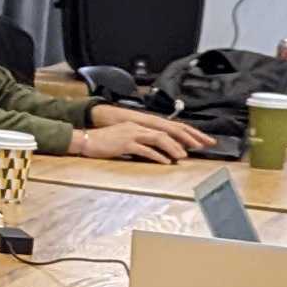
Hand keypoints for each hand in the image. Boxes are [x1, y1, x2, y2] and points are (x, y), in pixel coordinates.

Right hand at [70, 112, 197, 164]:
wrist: (86, 140)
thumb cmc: (104, 142)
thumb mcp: (125, 138)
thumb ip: (141, 142)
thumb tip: (156, 151)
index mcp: (139, 125)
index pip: (167, 127)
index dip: (184, 133)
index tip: (199, 140)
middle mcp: (138, 127)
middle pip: (167, 131)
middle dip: (186, 138)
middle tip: (200, 146)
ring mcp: (132, 134)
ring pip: (159, 139)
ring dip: (173, 148)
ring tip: (183, 156)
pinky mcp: (126, 143)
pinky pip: (145, 149)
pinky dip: (157, 155)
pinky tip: (166, 161)